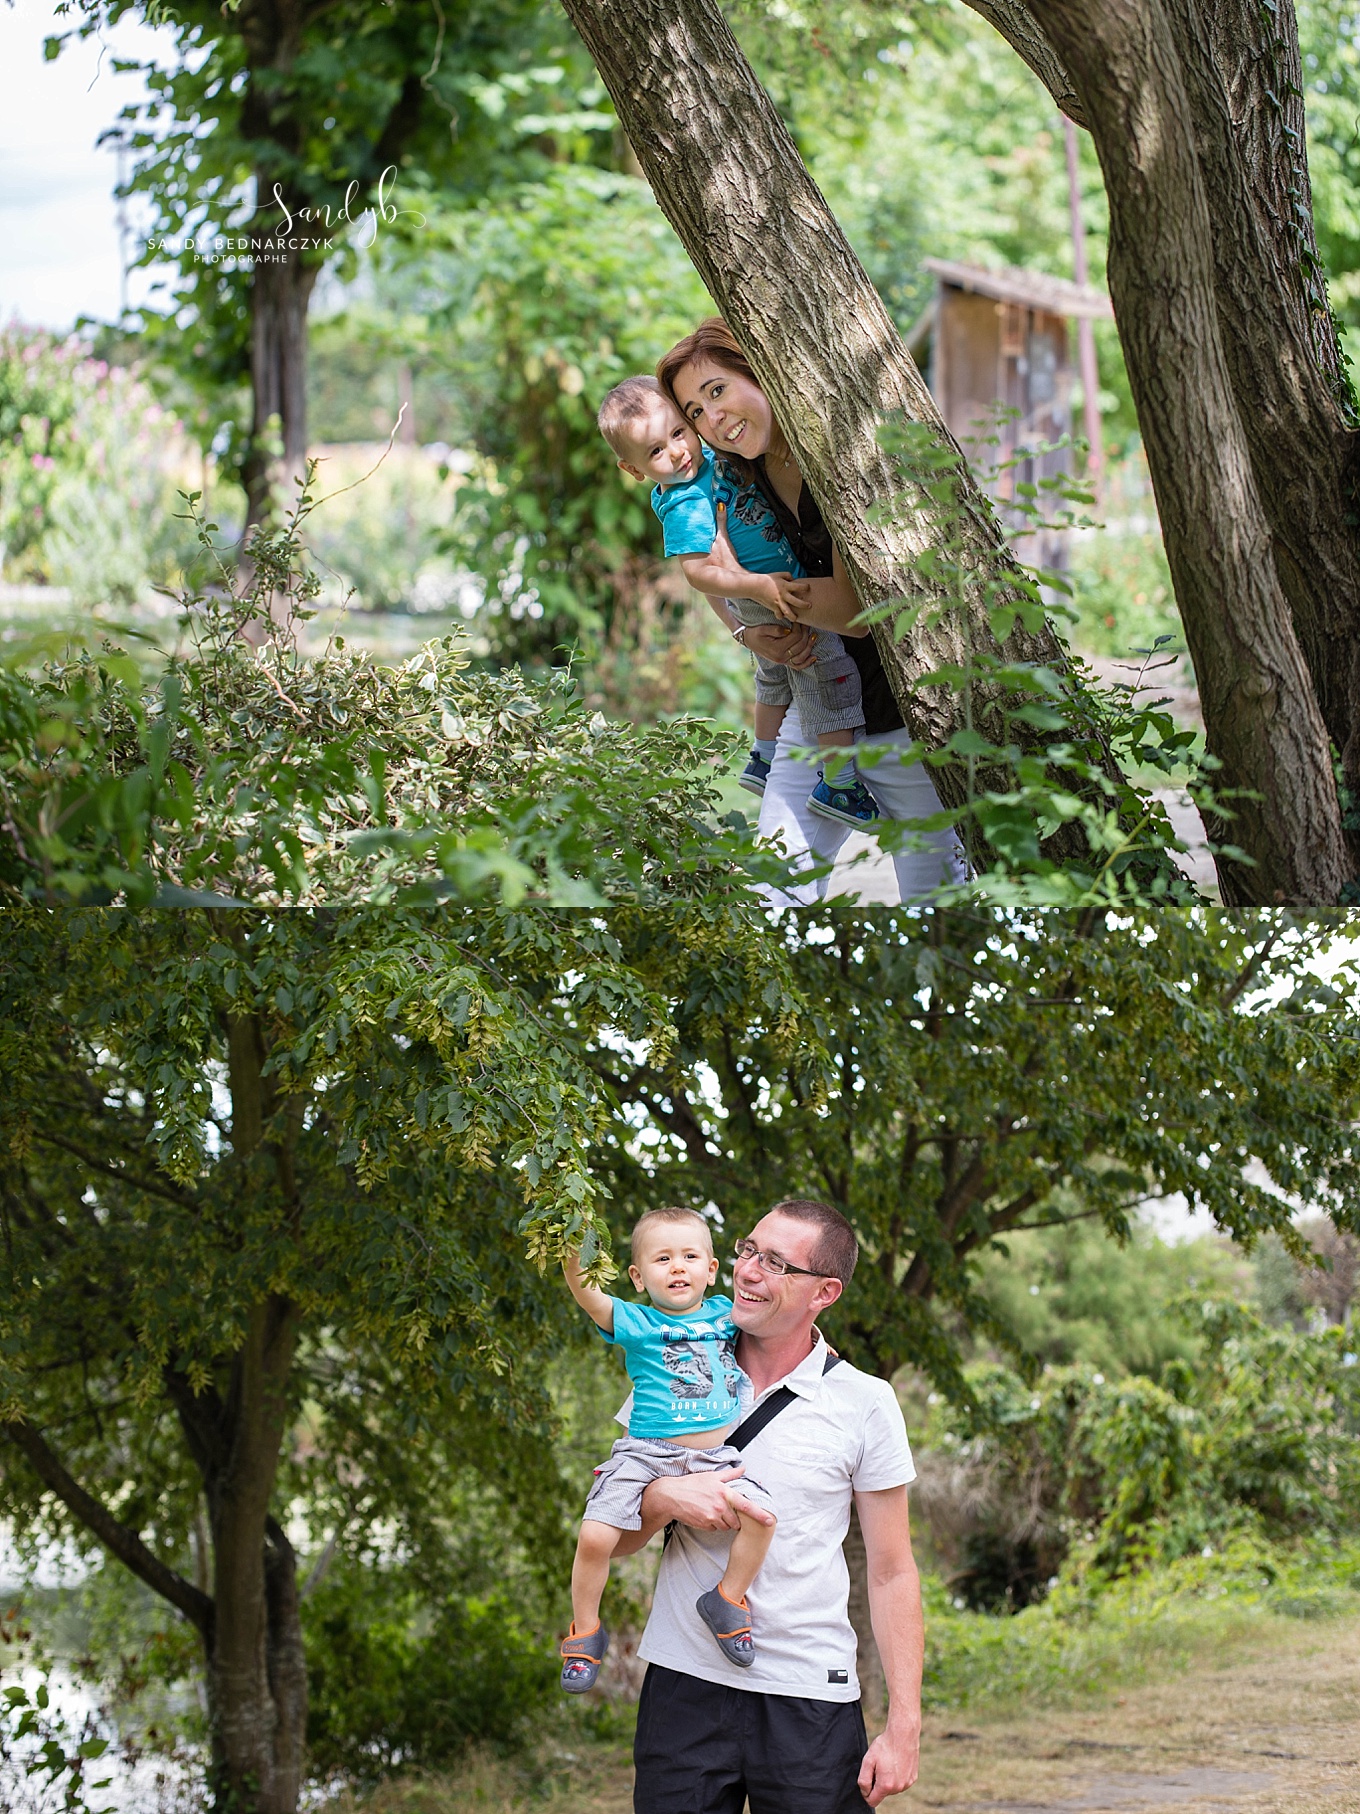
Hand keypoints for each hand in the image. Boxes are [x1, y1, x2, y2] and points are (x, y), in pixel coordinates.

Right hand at [641, 1466, 771, 1532]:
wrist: (671, 1496)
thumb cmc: (692, 1484)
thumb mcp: (711, 1476)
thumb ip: (730, 1474)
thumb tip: (743, 1468)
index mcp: (724, 1493)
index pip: (746, 1505)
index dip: (760, 1514)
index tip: (770, 1520)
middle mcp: (720, 1506)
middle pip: (736, 1521)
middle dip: (733, 1518)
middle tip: (723, 1508)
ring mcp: (712, 1517)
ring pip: (726, 1526)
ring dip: (723, 1521)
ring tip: (711, 1509)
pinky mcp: (705, 1525)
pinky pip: (715, 1529)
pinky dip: (712, 1524)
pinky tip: (704, 1514)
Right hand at [740, 622, 817, 668]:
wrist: (748, 641)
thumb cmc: (755, 633)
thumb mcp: (762, 629)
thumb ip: (776, 629)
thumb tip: (788, 630)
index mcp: (777, 648)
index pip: (795, 637)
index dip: (799, 627)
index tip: (798, 620)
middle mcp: (781, 657)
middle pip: (801, 645)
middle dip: (805, 633)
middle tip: (807, 624)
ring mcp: (783, 661)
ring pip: (802, 656)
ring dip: (810, 646)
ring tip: (814, 635)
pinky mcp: (784, 662)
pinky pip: (798, 666)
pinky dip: (807, 663)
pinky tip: (814, 657)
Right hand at [767, 572, 812, 622]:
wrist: (756, 586)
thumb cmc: (768, 579)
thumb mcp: (779, 574)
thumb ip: (788, 576)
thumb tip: (793, 579)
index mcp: (786, 586)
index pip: (799, 587)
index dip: (805, 587)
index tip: (808, 587)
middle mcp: (783, 595)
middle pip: (796, 602)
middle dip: (804, 605)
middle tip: (809, 606)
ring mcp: (778, 602)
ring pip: (787, 612)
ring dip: (793, 616)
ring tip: (796, 619)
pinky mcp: (773, 607)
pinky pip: (778, 614)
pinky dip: (781, 616)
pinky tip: (783, 616)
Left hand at [858, 1720, 920, 1806]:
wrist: (903, 1734)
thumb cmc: (885, 1746)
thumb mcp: (868, 1760)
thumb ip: (863, 1780)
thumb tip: (865, 1792)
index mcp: (886, 1785)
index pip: (872, 1801)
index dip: (866, 1792)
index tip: (868, 1778)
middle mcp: (898, 1788)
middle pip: (882, 1794)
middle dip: (878, 1783)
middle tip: (879, 1765)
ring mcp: (907, 1784)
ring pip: (892, 1788)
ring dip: (888, 1780)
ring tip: (888, 1763)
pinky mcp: (913, 1778)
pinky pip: (901, 1782)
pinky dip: (897, 1776)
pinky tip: (897, 1763)